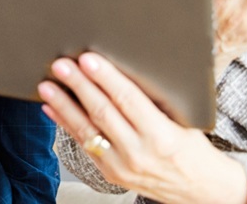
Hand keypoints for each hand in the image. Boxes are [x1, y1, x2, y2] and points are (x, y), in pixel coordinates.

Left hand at [39, 53, 246, 203]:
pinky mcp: (110, 174)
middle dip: (79, 86)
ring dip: (63, 105)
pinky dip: (65, 124)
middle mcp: (139, 152)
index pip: (129, 100)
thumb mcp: (183, 120)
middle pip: (102, 112)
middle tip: (61, 65)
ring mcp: (122, 166)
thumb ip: (153, 99)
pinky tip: (52, 108)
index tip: (88, 59)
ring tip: (47, 85)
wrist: (198, 188)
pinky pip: (83, 145)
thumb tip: (120, 68)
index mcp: (162, 135)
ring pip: (86, 130)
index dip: (106, 78)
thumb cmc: (192, 147)